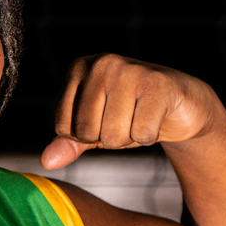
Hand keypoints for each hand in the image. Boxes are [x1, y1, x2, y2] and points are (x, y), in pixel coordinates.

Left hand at [41, 54, 219, 169]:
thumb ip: (69, 143)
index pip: (62, 126)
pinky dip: (149, 136)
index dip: (84, 136)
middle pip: (87, 131)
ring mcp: (131, 70)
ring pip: (113, 135)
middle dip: (107, 139)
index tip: (103, 119)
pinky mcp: (159, 84)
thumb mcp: (93, 128)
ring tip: (139, 118)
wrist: (180, 104)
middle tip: (125, 120)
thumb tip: (46, 161)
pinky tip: (156, 118)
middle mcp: (102, 63)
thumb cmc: (129, 114)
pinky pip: (141, 134)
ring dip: (128, 138)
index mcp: (79, 68)